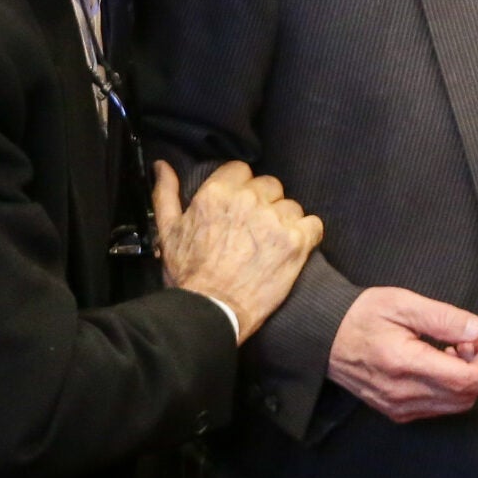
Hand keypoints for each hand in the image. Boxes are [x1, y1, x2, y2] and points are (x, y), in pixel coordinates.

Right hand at [154, 161, 321, 343]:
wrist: (211, 311)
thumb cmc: (188, 275)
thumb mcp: (168, 231)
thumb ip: (166, 193)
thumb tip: (163, 166)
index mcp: (217, 193)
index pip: (241, 170)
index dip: (242, 188)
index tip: (240, 207)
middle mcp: (248, 201)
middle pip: (270, 186)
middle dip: (265, 204)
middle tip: (255, 230)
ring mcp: (274, 220)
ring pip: (291, 207)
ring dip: (285, 222)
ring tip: (271, 246)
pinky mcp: (295, 241)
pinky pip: (314, 225)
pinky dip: (307, 236)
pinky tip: (292, 250)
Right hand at [329, 287, 477, 421]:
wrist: (323, 336)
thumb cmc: (361, 315)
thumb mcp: (403, 303)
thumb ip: (444, 319)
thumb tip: (477, 332)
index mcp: (405, 363)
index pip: (464, 381)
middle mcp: (402, 393)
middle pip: (464, 394)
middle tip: (471, 338)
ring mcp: (398, 406)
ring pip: (453, 403)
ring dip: (467, 380)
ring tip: (454, 347)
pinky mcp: (395, 411)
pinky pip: (437, 407)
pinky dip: (451, 388)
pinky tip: (440, 362)